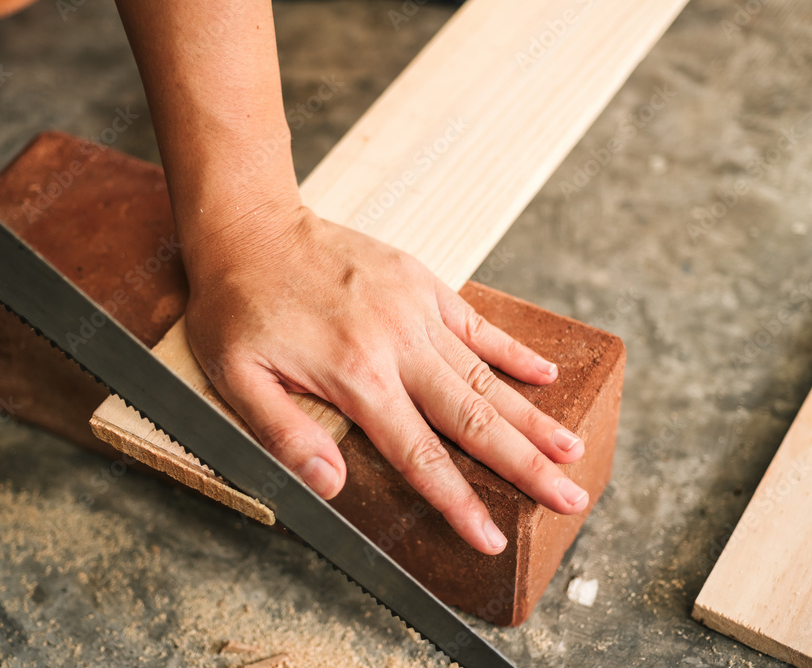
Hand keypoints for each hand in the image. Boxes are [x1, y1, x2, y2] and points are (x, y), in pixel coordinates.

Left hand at [183, 204, 588, 554]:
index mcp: (356, 377)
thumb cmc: (238, 305)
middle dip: (526, 466)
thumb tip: (330, 487)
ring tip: (572, 450)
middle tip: (570, 499)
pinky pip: (476, 323)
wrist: (252, 226)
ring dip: (532, 418)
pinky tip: (545, 375)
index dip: (458, 503)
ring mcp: (415, 310)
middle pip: (474, 420)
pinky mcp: (420, 282)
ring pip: (485, 376)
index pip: (419, 456)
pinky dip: (512, 352)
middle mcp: (398, 346)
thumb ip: (285, 434)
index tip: (491, 539)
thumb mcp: (238, 376)